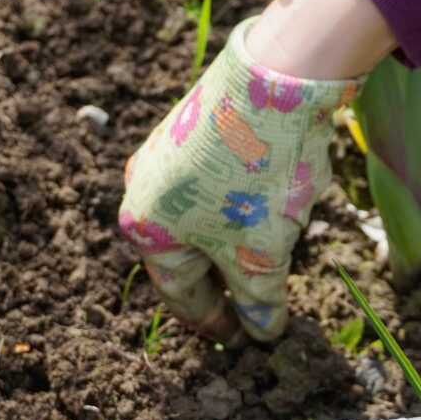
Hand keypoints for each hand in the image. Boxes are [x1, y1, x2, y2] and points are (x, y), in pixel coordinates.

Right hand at [119, 17, 362, 342]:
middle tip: (256, 308)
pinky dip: (242, 206)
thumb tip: (263, 332)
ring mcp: (167, 153)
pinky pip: (216, 184)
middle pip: (189, 255)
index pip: (182, 295)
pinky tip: (275, 205)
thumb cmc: (256, 176)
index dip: (217, 324)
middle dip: (225, 282)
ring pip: (204, 218)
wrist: (276, 77)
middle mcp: (143, 190)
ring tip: (273, 257)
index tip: (244, 341)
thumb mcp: (261, 254)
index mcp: (145, 229)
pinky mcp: (196, 126)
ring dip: (236, 242)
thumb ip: (259, 301)